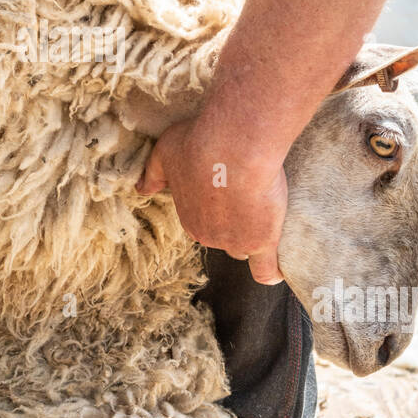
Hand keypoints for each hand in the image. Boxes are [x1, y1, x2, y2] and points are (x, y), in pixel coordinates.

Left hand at [137, 116, 286, 284]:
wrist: (233, 147)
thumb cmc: (199, 145)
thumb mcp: (166, 152)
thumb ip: (153, 172)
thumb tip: (140, 189)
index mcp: (189, 217)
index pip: (204, 223)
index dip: (217, 208)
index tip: (228, 186)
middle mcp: (208, 236)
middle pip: (224, 238)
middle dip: (234, 221)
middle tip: (248, 191)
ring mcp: (235, 241)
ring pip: (244, 248)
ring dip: (253, 236)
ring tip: (266, 213)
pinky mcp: (261, 242)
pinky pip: (266, 269)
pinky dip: (271, 271)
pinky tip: (276, 273)